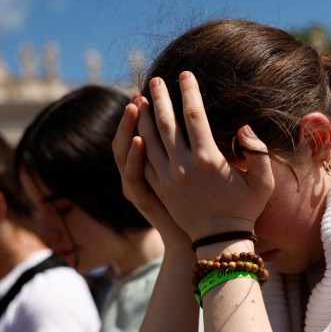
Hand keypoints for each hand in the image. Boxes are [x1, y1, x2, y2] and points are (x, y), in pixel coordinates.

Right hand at [114, 96, 191, 247]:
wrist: (206, 238)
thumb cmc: (205, 206)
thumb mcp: (191, 175)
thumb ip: (188, 150)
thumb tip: (185, 122)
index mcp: (155, 167)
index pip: (140, 134)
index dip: (140, 114)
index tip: (145, 93)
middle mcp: (143, 174)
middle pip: (128, 138)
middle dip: (131, 115)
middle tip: (137, 94)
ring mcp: (141, 186)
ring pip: (123, 153)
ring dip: (127, 129)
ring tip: (134, 106)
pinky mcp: (143, 199)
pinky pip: (133, 176)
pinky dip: (133, 158)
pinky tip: (140, 141)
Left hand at [133, 72, 273, 241]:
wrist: (220, 240)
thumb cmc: (245, 209)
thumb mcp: (263, 182)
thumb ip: (258, 152)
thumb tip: (244, 127)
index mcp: (208, 159)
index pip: (194, 116)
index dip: (189, 92)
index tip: (185, 74)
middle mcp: (183, 165)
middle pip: (166, 122)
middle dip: (160, 98)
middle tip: (156, 79)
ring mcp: (167, 177)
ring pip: (149, 139)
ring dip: (144, 116)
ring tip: (140, 97)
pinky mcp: (158, 188)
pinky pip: (142, 160)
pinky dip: (138, 142)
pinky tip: (137, 130)